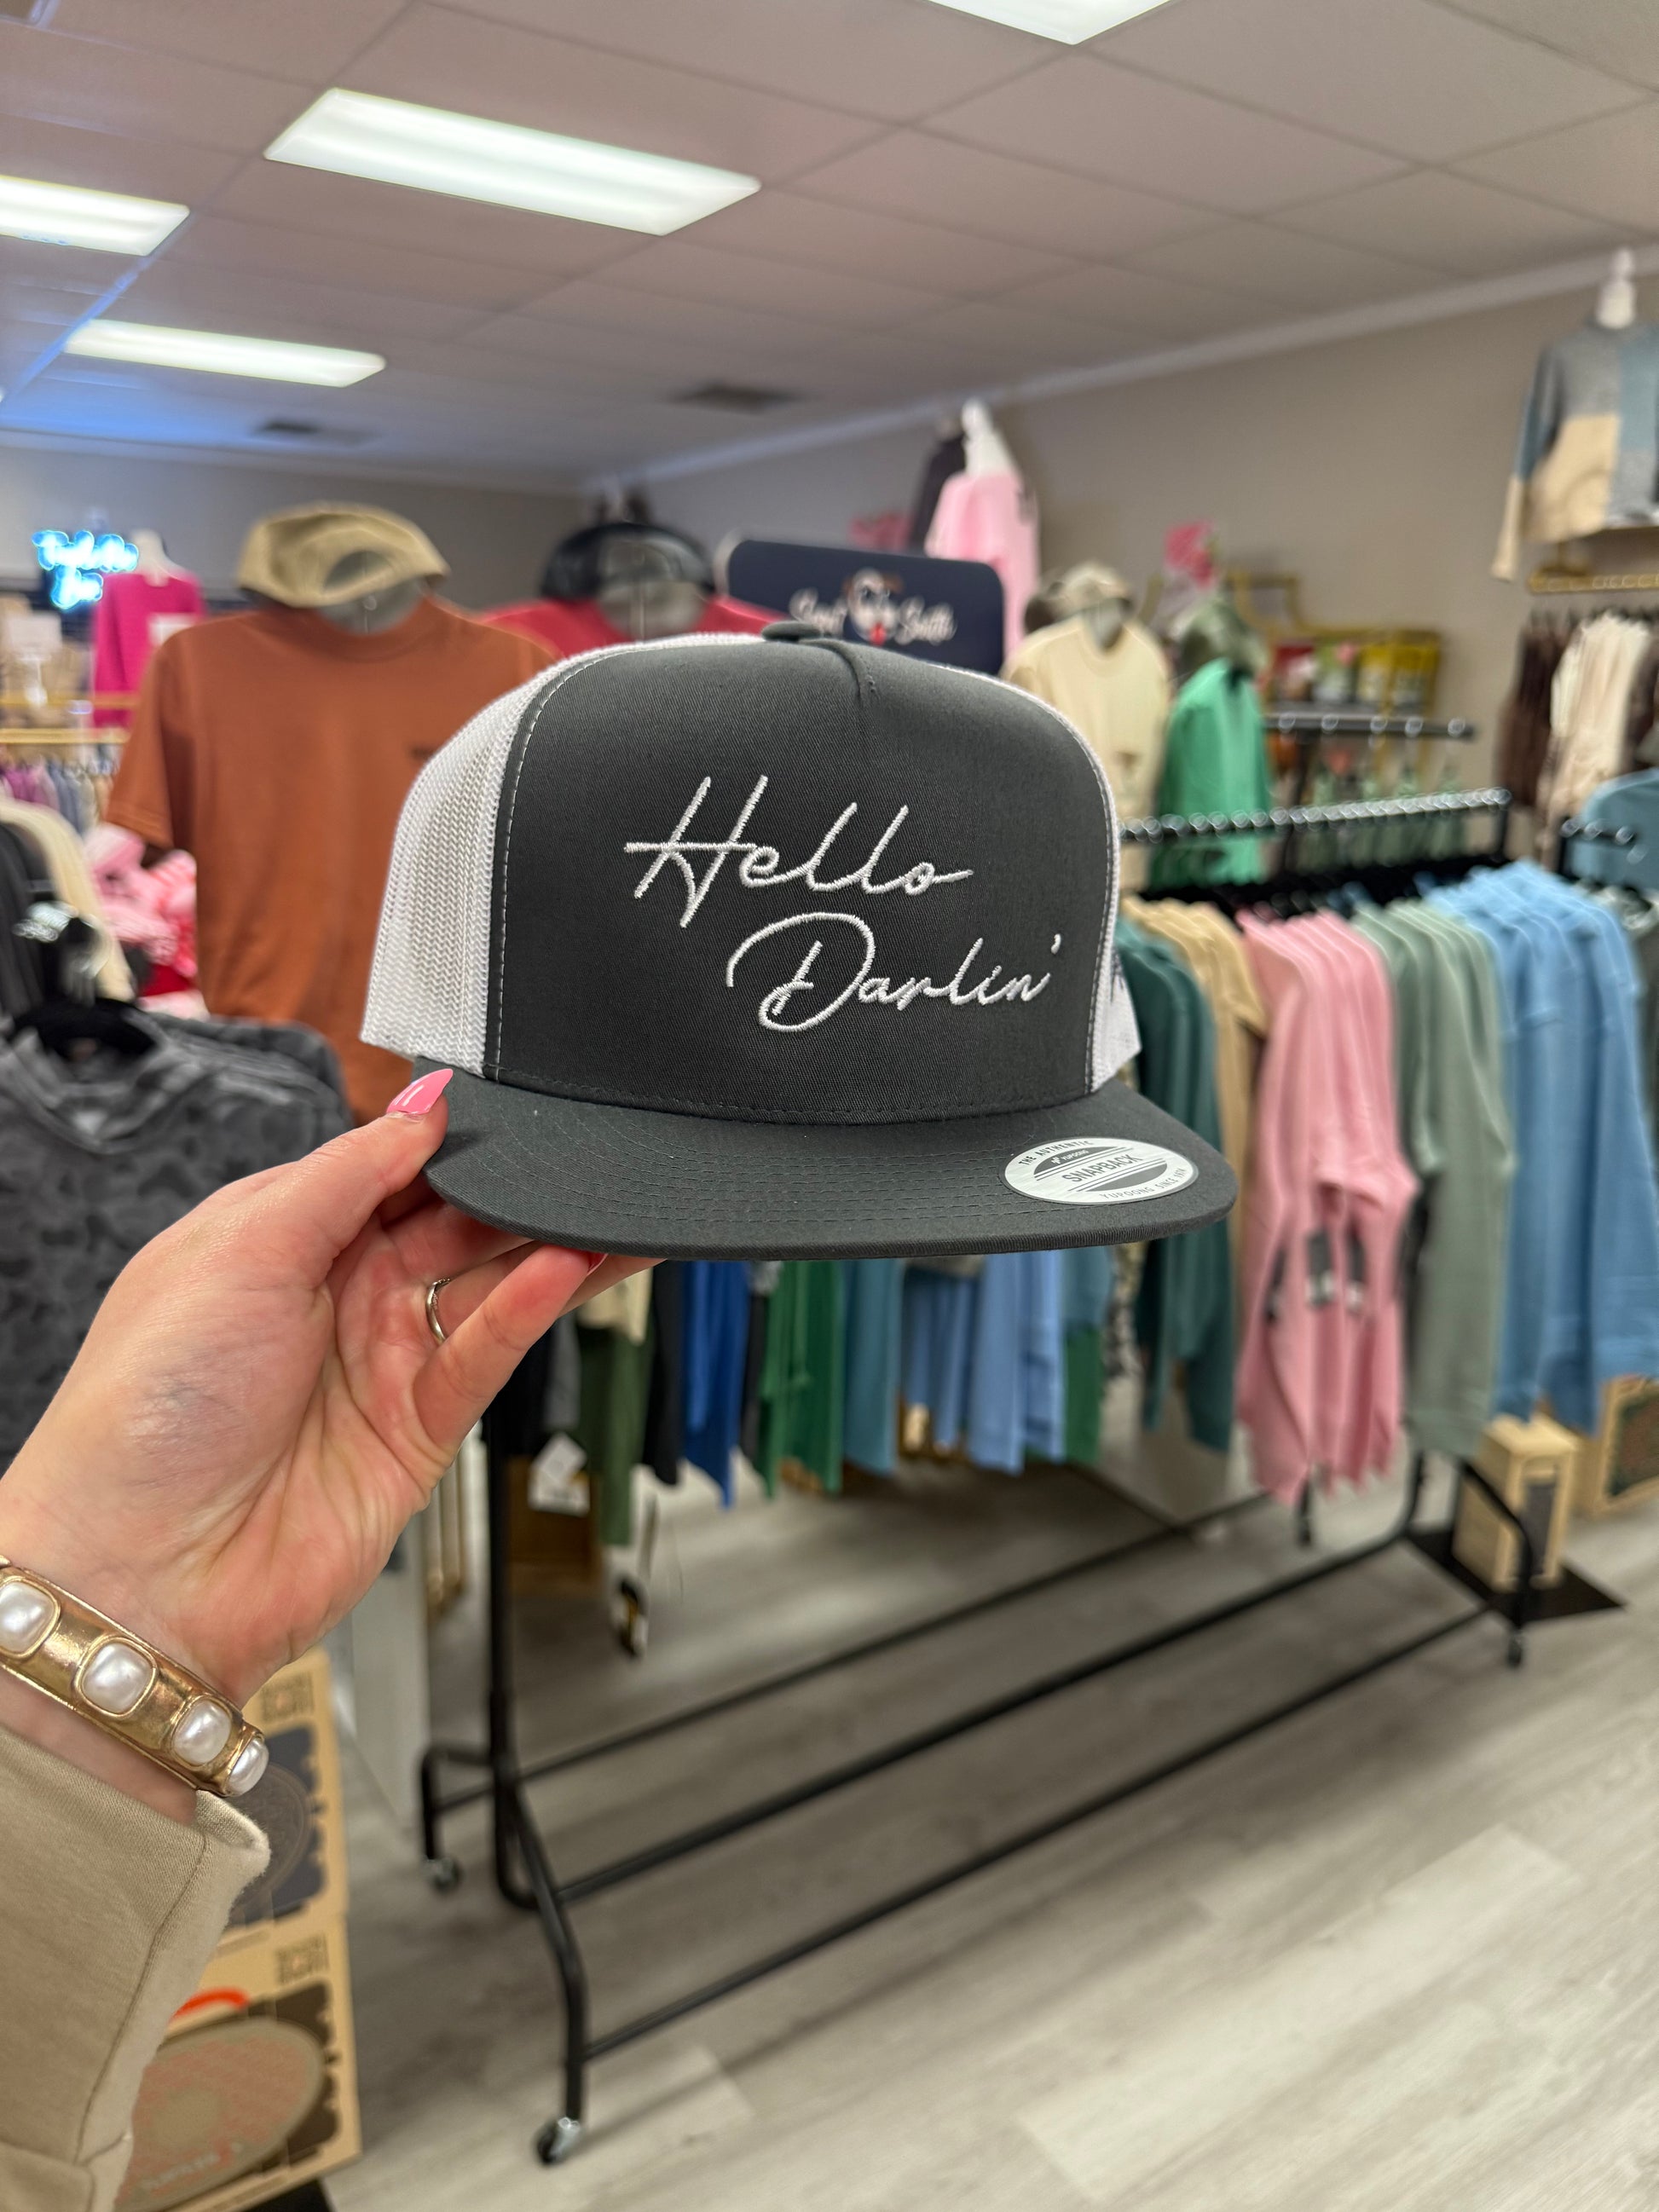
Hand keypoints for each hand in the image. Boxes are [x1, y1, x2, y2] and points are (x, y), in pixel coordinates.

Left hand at [0, 1069, 648, 1816]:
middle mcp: (330, 1297)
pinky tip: (565, 1270)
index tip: (505, 1111)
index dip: (442, 1141)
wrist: (146, 1571)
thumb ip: (348, 1172)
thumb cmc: (150, 1410)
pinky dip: (528, 1312)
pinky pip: (485, 1357)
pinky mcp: (416, 1433)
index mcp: (273, 1238)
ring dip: (545, 1247)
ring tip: (605, 1210)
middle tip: (573, 1160)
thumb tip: (424, 1104)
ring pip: (483, 1287)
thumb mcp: (241, 1248)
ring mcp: (376, 1365)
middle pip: (446, 1223)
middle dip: (510, 1190)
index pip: (383, 1167)